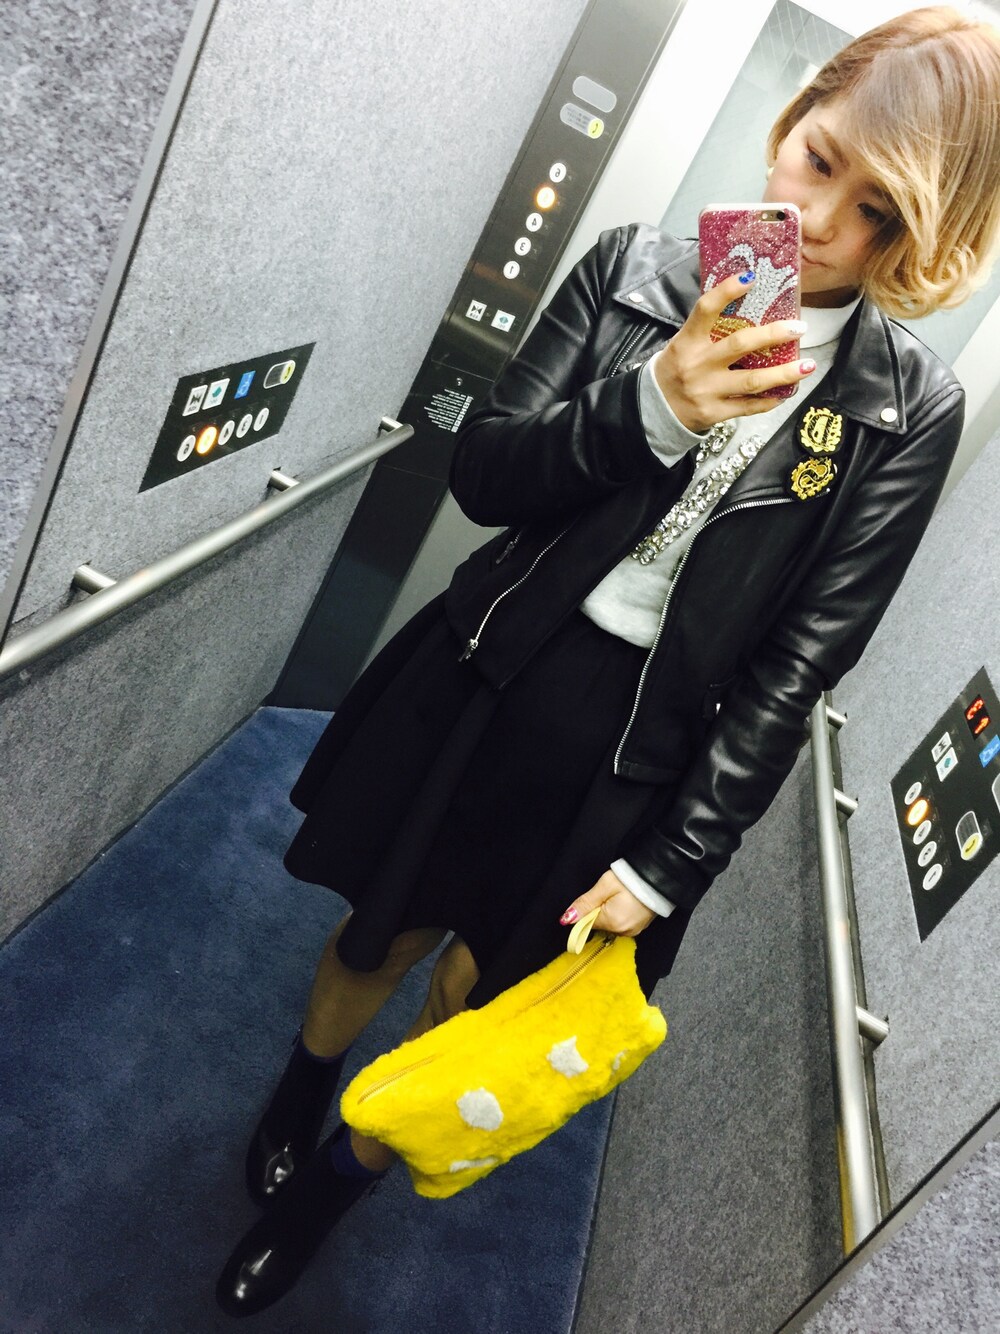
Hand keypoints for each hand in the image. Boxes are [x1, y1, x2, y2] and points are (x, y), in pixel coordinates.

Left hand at [560, 869, 656, 937]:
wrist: (658, 876)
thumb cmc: (630, 879)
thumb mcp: (604, 886)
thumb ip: (585, 903)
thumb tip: (566, 918)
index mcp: (612, 923)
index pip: (587, 924)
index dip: (586, 910)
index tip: (594, 898)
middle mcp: (623, 932)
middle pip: (599, 924)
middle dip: (598, 911)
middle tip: (608, 894)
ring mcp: (633, 931)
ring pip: (610, 924)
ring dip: (609, 913)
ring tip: (619, 897)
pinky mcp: (640, 927)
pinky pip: (622, 924)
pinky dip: (620, 915)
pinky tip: (626, 903)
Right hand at [652, 271, 812, 432]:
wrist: (656, 408)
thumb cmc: (678, 368)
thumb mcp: (684, 342)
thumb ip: (709, 327)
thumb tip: (747, 300)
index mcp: (688, 341)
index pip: (705, 309)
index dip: (727, 291)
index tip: (750, 278)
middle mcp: (698, 365)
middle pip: (740, 345)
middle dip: (773, 335)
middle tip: (799, 328)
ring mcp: (707, 390)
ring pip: (752, 380)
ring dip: (784, 373)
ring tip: (808, 365)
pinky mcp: (714, 412)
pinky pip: (748, 406)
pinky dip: (770, 400)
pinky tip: (787, 391)